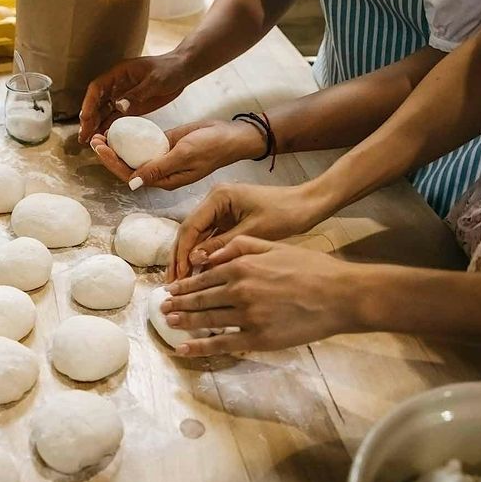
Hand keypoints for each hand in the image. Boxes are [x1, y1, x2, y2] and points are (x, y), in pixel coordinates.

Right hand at [78, 52, 192, 143]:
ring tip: (88, 141)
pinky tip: (104, 138)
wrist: (183, 71)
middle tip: (83, 136)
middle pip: (96, 102)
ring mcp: (122, 97)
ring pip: (103, 112)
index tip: (85, 118)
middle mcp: (116, 86)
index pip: (97, 88)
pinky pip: (115, 118)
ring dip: (95, 126)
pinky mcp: (130, 106)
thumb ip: (138, 93)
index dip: (88, 103)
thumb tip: (119, 106)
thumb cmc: (170, 69)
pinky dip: (108, 128)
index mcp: (118, 74)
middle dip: (88, 119)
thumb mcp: (155, 80)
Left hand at [89, 119, 265, 187]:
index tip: (99, 148)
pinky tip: (118, 129)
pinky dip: (130, 138)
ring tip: (100, 134)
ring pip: (133, 155)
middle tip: (94, 138)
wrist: (231, 135)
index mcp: (163, 179)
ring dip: (117, 147)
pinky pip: (144, 144)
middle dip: (109, 155)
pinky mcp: (165, 145)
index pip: (130, 175)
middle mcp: (160, 172)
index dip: (112, 163)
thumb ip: (159, 167)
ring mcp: (162, 158)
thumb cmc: (212, 147)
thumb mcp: (185, 155)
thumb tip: (132, 183)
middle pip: (127, 166)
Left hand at [160, 237, 369, 356]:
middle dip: (178, 303)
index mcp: (242, 267)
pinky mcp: (258, 338)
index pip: (204, 276)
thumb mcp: (276, 246)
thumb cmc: (313, 268)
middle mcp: (240, 290)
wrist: (342, 295)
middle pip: (200, 298)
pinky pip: (222, 343)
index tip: (171, 288)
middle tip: (162, 307)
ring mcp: (248, 316)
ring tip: (168, 322)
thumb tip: (211, 252)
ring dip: (184, 321)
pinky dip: (199, 346)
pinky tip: (183, 349)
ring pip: (207, 320)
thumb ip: (242, 246)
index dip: (185, 284)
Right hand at [168, 182, 329, 279]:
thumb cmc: (285, 214)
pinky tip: (199, 275)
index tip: (177, 276)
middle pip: (189, 232)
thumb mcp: (252, 232)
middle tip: (172, 284)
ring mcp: (220, 210)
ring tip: (182, 284)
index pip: (190, 227)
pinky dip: (204, 257)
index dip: (181, 253)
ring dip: (189, 259)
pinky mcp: (228, 220)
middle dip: (180, 258)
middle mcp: (214, 200)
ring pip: (197, 238)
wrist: (308, 205)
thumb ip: (222, 246)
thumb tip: (194, 261)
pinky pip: (210, 240)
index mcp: (218, 197)